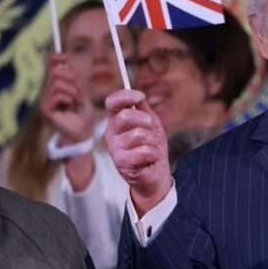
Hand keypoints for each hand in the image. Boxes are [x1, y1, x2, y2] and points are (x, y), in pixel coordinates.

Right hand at [39, 53, 94, 143]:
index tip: (65, 57)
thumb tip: (64, 60)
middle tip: (78, 91)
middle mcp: (47, 92)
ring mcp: (45, 100)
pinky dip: (68, 98)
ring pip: (57, 83)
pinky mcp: (46, 109)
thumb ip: (73, 79)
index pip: (50, 67)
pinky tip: (70, 106)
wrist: (84, 132)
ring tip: (75, 101)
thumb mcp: (82, 93)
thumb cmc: (84, 114)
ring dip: (72, 91)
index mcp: (56, 86)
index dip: (55, 59)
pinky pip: (57, 95)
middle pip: (55, 72)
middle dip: (71, 78)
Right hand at [106, 89, 171, 214]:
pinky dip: (153, 154)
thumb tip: (139, 95)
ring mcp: (115, 148)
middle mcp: (111, 133)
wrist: (155, 173)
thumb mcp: (150, 124)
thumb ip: (143, 109)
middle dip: (145, 120)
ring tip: (150, 148)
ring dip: (152, 141)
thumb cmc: (151, 147)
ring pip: (138, 134)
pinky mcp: (122, 163)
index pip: (112, 103)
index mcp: (117, 121)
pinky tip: (150, 159)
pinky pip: (144, 151)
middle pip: (125, 116)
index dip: (125, 96)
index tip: (140, 97)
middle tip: (151, 128)